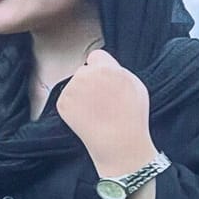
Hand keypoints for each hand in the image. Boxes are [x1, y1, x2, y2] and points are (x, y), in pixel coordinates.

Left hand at [58, 48, 155, 174]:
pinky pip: (67, 99)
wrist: (118, 142)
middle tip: (102, 101)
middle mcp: (86, 74)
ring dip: (82, 94)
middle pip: (84, 71)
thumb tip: (104, 64)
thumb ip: (118, 71)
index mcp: (106, 68)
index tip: (104, 80)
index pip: (96, 56)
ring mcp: (72, 89)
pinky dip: (74, 107)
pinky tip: (87, 117)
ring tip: (97, 111)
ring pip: (75, 85)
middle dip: (90, 81)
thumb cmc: (132, 116)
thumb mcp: (135, 86)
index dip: (101, 68)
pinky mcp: (63, 103)